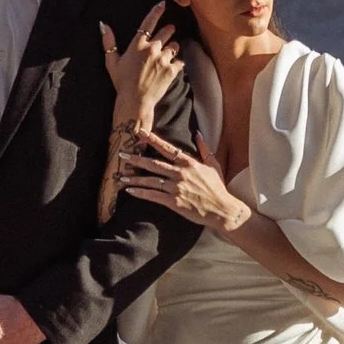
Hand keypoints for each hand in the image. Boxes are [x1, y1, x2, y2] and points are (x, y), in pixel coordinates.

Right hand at [101, 10, 180, 126]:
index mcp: (138, 44)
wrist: (135, 101)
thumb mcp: (112, 62)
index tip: (162, 4)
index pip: (149, 22)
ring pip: (175, 46)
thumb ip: (109, 42)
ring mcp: (163, 59)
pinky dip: (177, 63)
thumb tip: (103, 25)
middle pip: (166, 32)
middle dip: (168, 31)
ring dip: (172, 48)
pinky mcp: (172, 70)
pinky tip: (171, 68)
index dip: (156, 12)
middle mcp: (152, 48)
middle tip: (169, 31)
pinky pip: (180, 61)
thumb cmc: (122, 82)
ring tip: (167, 55)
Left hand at [117, 126, 245, 235]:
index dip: (153, 140)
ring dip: (134, 179)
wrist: (222, 209)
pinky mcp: (174, 202)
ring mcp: (176, 188)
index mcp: (189, 163)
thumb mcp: (213, 164)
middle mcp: (181, 173)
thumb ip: (204, 148)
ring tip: (121, 176)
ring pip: (150, 180)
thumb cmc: (218, 187)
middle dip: (136, 159)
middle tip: (122, 155)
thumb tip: (198, 133)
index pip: (167, 148)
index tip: (141, 133)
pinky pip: (153, 196)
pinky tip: (130, 192)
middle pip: (154, 164)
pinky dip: (141, 193)